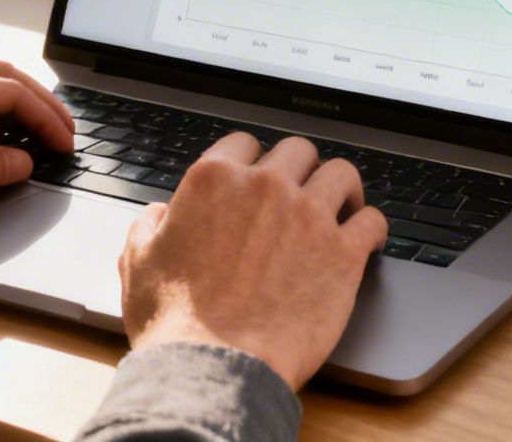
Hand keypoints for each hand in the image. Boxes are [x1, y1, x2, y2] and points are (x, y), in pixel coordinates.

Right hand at [118, 133, 387, 390]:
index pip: (245, 143)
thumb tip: (158, 214)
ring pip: (342, 174)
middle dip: (299, 170)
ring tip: (342, 206)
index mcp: (214, 180)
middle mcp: (266, 186)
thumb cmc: (176, 323)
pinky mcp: (343, 253)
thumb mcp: (138, 263)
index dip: (252, 162)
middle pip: (298, 151)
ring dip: (342, 189)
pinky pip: (372, 220)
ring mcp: (309, 216)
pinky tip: (367, 239)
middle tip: (301, 194)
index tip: (259, 178)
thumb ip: (148, 227)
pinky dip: (372, 227)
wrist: (214, 367)